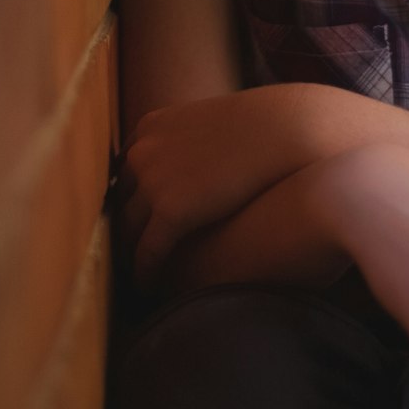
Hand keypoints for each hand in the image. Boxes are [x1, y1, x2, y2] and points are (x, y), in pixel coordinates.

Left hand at [116, 93, 314, 284]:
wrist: (286, 130)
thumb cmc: (264, 128)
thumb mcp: (214, 123)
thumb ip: (193, 142)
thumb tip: (198, 163)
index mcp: (151, 127)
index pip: (127, 171)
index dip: (131, 199)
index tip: (135, 219)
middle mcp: (143, 152)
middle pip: (121, 201)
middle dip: (125, 226)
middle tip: (129, 252)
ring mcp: (152, 181)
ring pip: (128, 230)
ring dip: (130, 253)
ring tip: (139, 271)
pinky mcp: (170, 211)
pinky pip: (148, 251)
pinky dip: (144, 271)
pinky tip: (148, 285)